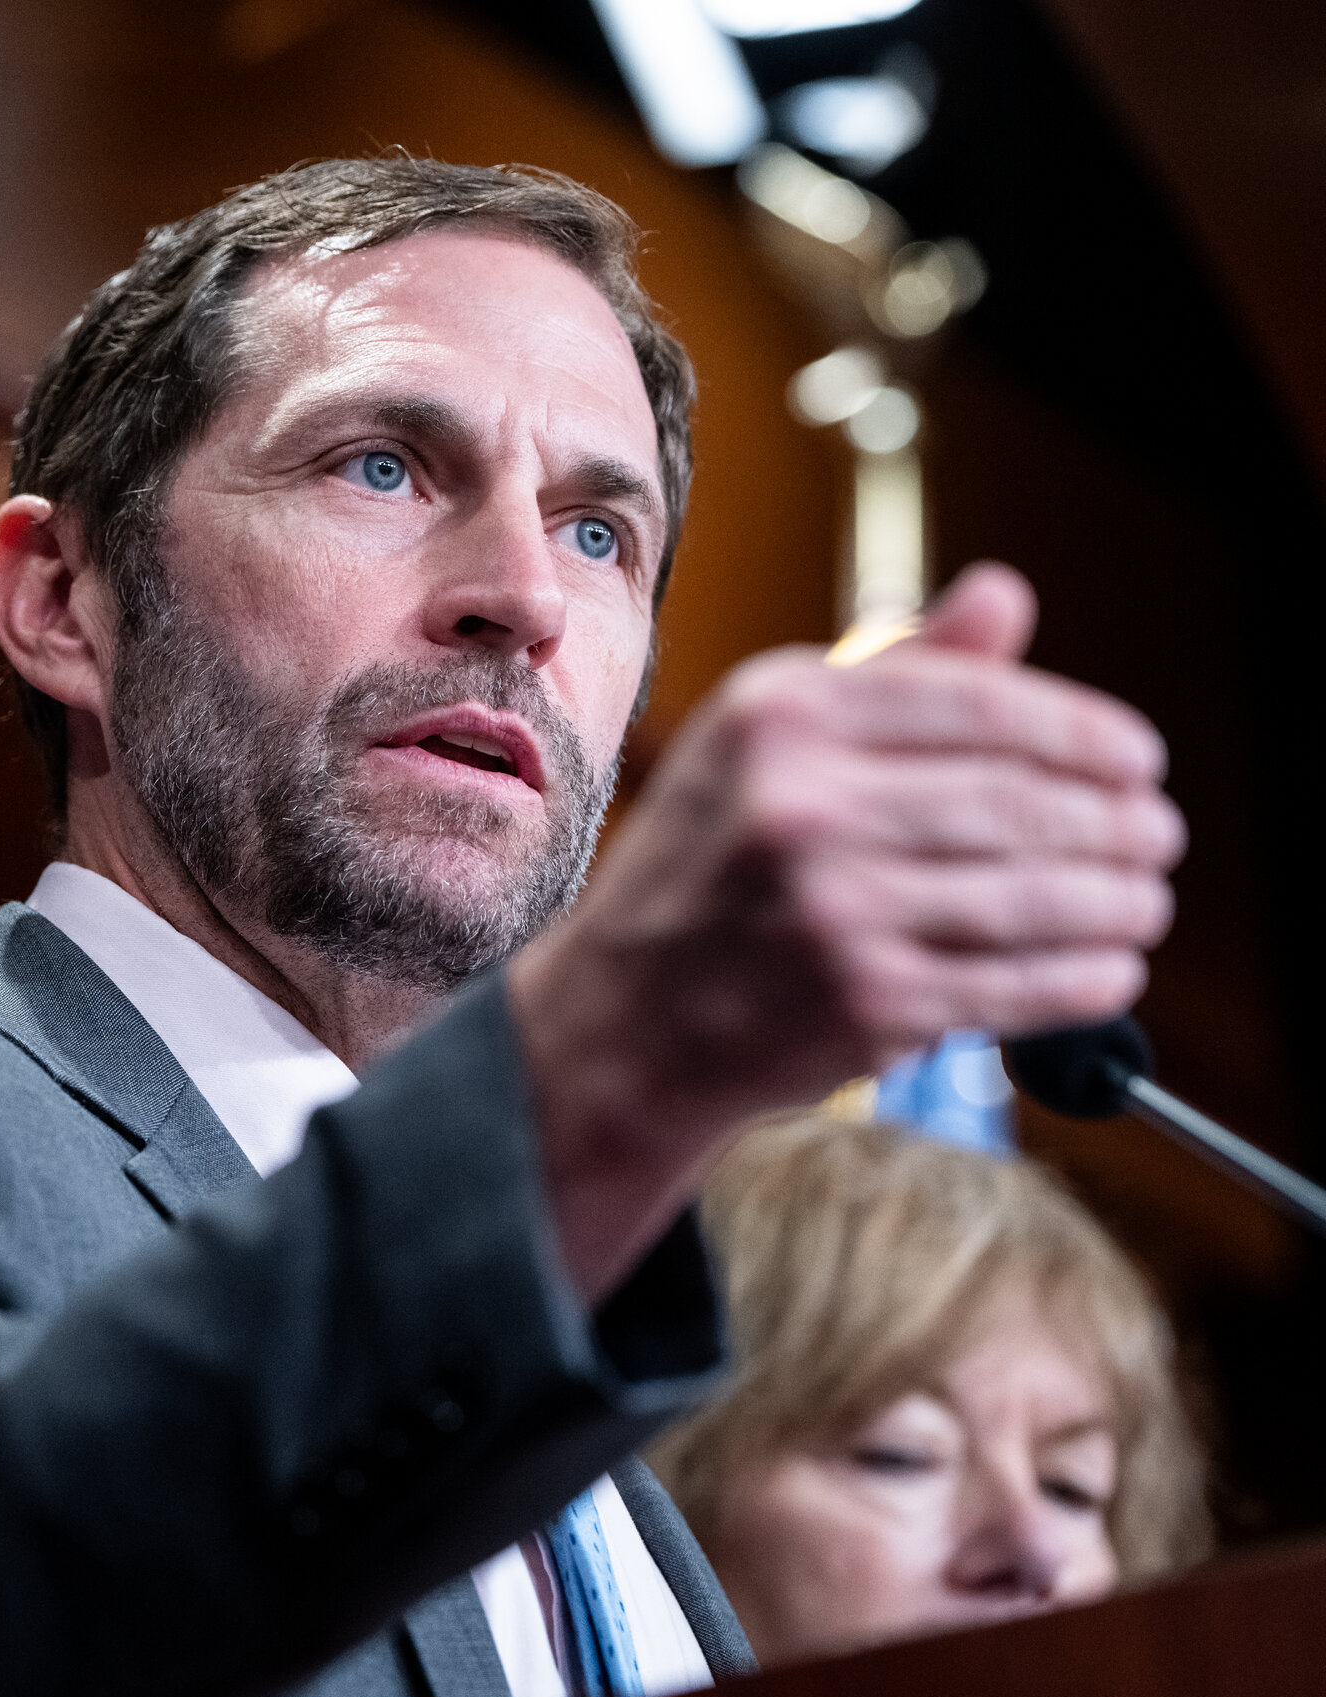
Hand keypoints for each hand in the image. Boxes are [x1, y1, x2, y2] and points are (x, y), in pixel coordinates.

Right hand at [509, 562, 1184, 1300]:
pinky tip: (1110, 973)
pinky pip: (1017, 982)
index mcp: (781, 712)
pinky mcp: (865, 999)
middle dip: (1119, 823)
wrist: (622, 1018)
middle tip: (1157, 837)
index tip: (1137, 760)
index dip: (1086, 733)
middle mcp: (804, 800)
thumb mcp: (765, 744)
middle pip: (1022, 800)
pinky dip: (1085, 980)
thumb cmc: (703, 870)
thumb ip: (890, 672)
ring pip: (1037, 893)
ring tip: (1145, 903)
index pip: (981, 703)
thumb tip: (1005, 594)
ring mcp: (835, 905)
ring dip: (1120, 902)